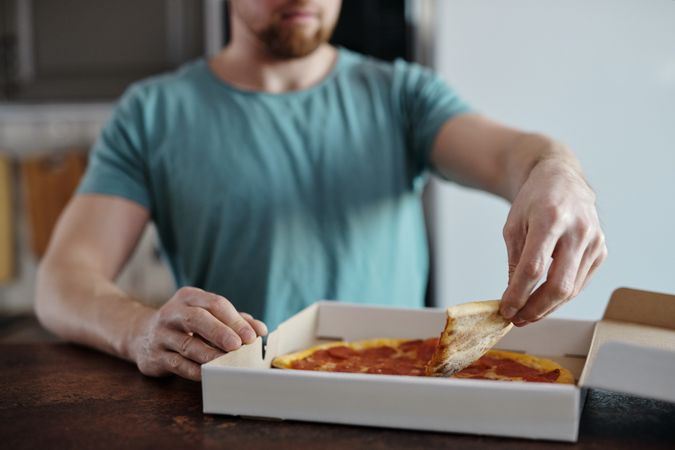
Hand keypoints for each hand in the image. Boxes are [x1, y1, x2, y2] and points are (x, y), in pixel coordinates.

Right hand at [129, 287, 266, 380]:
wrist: (141, 334)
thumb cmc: (186, 324)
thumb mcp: (206, 315)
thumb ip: (234, 321)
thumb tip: (260, 330)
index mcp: (189, 297)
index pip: (215, 304)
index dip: (235, 320)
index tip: (252, 336)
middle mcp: (172, 313)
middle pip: (197, 319)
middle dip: (220, 332)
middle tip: (238, 345)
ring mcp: (161, 334)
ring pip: (187, 344)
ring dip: (209, 354)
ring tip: (228, 363)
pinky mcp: (154, 356)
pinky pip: (177, 364)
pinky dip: (194, 370)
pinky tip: (209, 375)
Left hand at [499, 159, 606, 325]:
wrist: (561, 180)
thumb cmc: (533, 201)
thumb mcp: (513, 226)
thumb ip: (515, 261)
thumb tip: (514, 296)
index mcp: (550, 218)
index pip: (534, 268)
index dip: (518, 294)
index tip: (505, 309)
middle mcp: (578, 230)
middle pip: (559, 285)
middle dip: (536, 308)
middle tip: (517, 319)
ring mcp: (594, 241)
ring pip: (572, 289)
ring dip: (547, 307)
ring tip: (526, 315)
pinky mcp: (601, 250)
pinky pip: (580, 282)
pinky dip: (561, 296)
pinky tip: (544, 301)